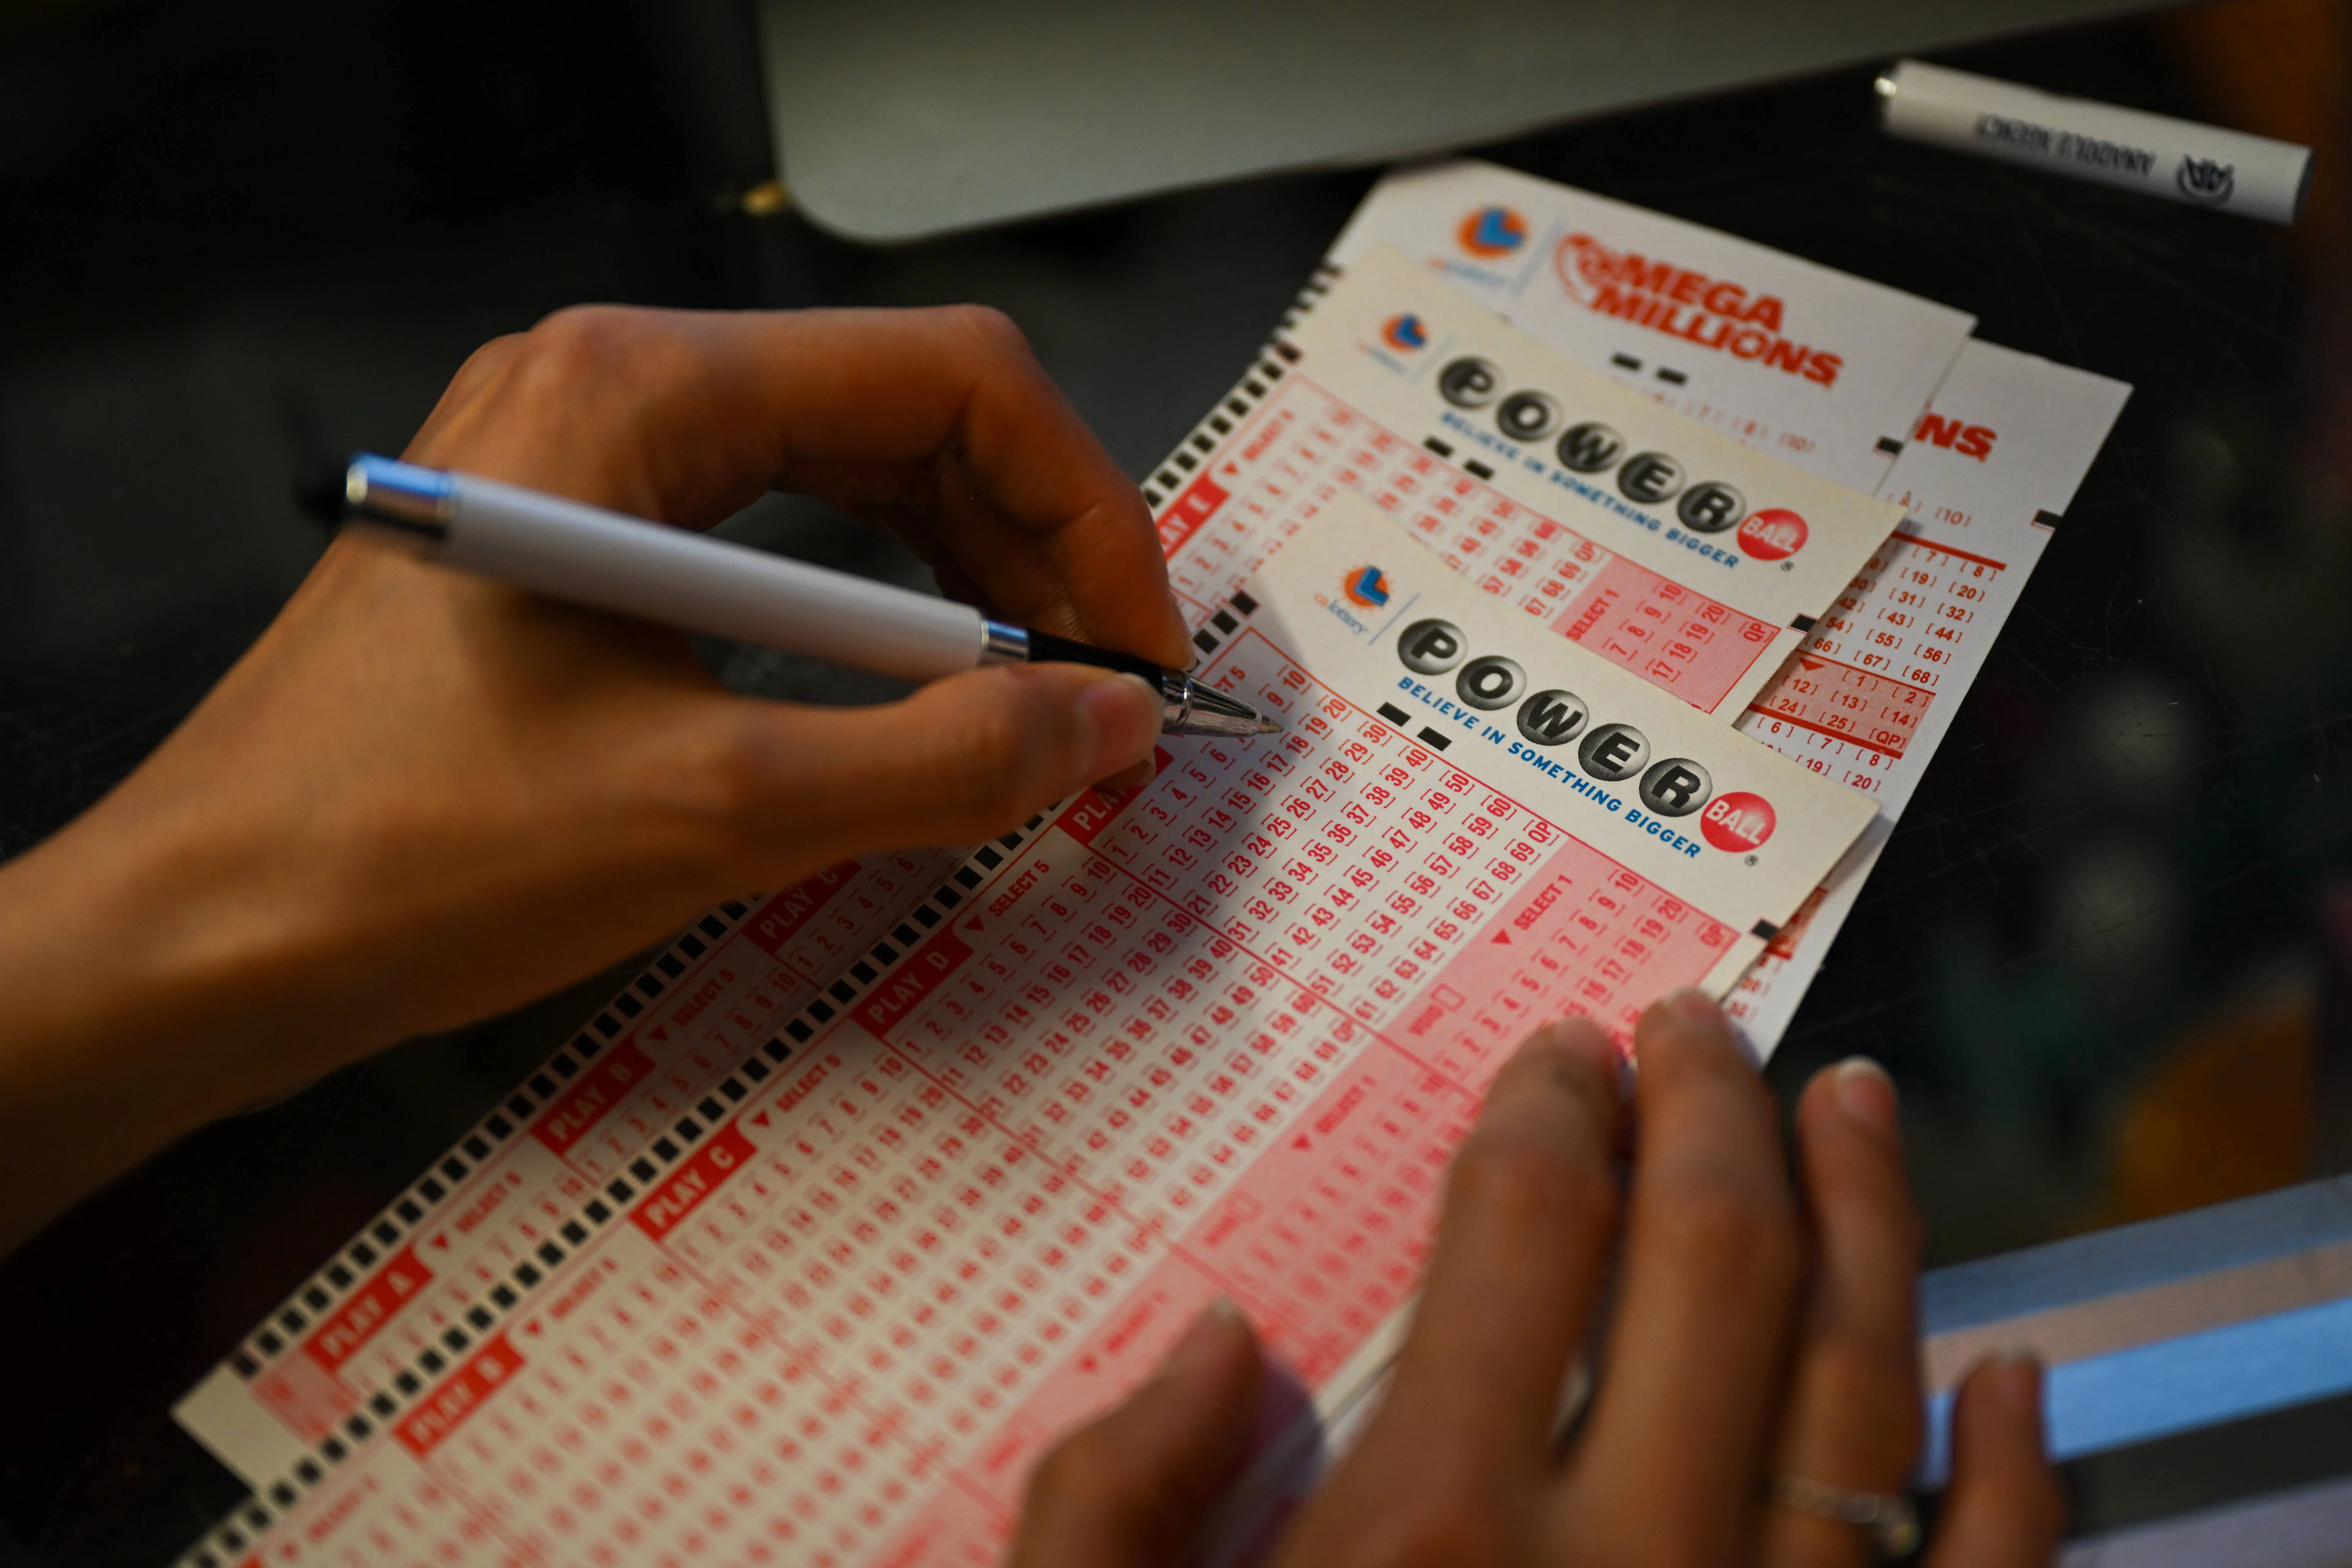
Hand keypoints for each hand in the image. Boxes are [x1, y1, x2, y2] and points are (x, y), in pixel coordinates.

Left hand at [0, 304, 1186, 1251]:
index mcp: (639, 392)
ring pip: (848, 486)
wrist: (207, 941)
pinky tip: (915, 710)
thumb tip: (1107, 725)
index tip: (1133, 656)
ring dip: (959, 598)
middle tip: (1101, 707)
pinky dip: (867, 627)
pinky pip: (773, 549)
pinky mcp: (578, 547)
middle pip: (906, 419)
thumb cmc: (413, 854)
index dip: (1083, 512)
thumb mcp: (720, 808)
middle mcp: (611, 389)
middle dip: (1032, 559)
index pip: (948, 381)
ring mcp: (588, 464)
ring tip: (1030, 721)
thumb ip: (942, 757)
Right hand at [1007, 996, 2064, 1567]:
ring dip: (1876, 1223)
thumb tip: (1221, 1341)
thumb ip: (1106, 1509)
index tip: (1558, 1053)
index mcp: (1429, 1542)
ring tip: (1861, 1109)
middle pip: (1710, 1265)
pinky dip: (2017, 1478)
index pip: (1526, 1234)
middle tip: (1702, 1026)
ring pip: (1869, 1392)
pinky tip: (2015, 1375)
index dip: (1546, 1110)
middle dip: (1709, 1111)